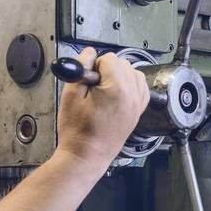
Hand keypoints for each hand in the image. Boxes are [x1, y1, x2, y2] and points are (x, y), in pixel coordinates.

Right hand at [54, 47, 149, 167]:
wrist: (86, 157)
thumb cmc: (78, 132)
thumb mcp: (71, 95)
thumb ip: (81, 68)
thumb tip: (88, 53)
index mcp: (118, 88)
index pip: (109, 58)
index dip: (94, 66)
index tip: (88, 79)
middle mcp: (133, 94)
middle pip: (122, 63)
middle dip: (107, 71)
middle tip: (93, 88)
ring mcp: (138, 104)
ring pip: (133, 73)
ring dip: (119, 76)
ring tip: (104, 91)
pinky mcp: (138, 111)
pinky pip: (140, 87)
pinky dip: (130, 86)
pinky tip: (116, 94)